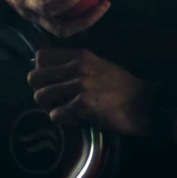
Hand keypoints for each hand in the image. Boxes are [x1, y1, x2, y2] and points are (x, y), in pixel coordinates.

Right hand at [0, 0, 110, 38]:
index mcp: (23, 2)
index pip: (48, 9)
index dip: (67, 2)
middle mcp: (32, 13)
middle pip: (62, 28)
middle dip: (85, 21)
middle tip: (104, 4)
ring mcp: (38, 13)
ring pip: (65, 24)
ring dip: (86, 17)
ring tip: (105, 2)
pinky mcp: (43, 8)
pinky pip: (64, 10)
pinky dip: (79, 0)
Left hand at [28, 48, 149, 135]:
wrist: (143, 105)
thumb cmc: (121, 87)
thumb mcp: (98, 66)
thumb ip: (75, 66)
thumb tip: (49, 74)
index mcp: (80, 55)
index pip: (40, 56)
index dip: (42, 71)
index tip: (53, 82)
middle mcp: (77, 67)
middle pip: (33, 78)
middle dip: (41, 92)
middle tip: (56, 101)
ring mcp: (80, 85)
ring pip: (40, 97)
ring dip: (51, 108)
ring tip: (67, 111)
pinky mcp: (82, 105)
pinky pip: (55, 115)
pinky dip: (64, 121)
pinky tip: (78, 120)